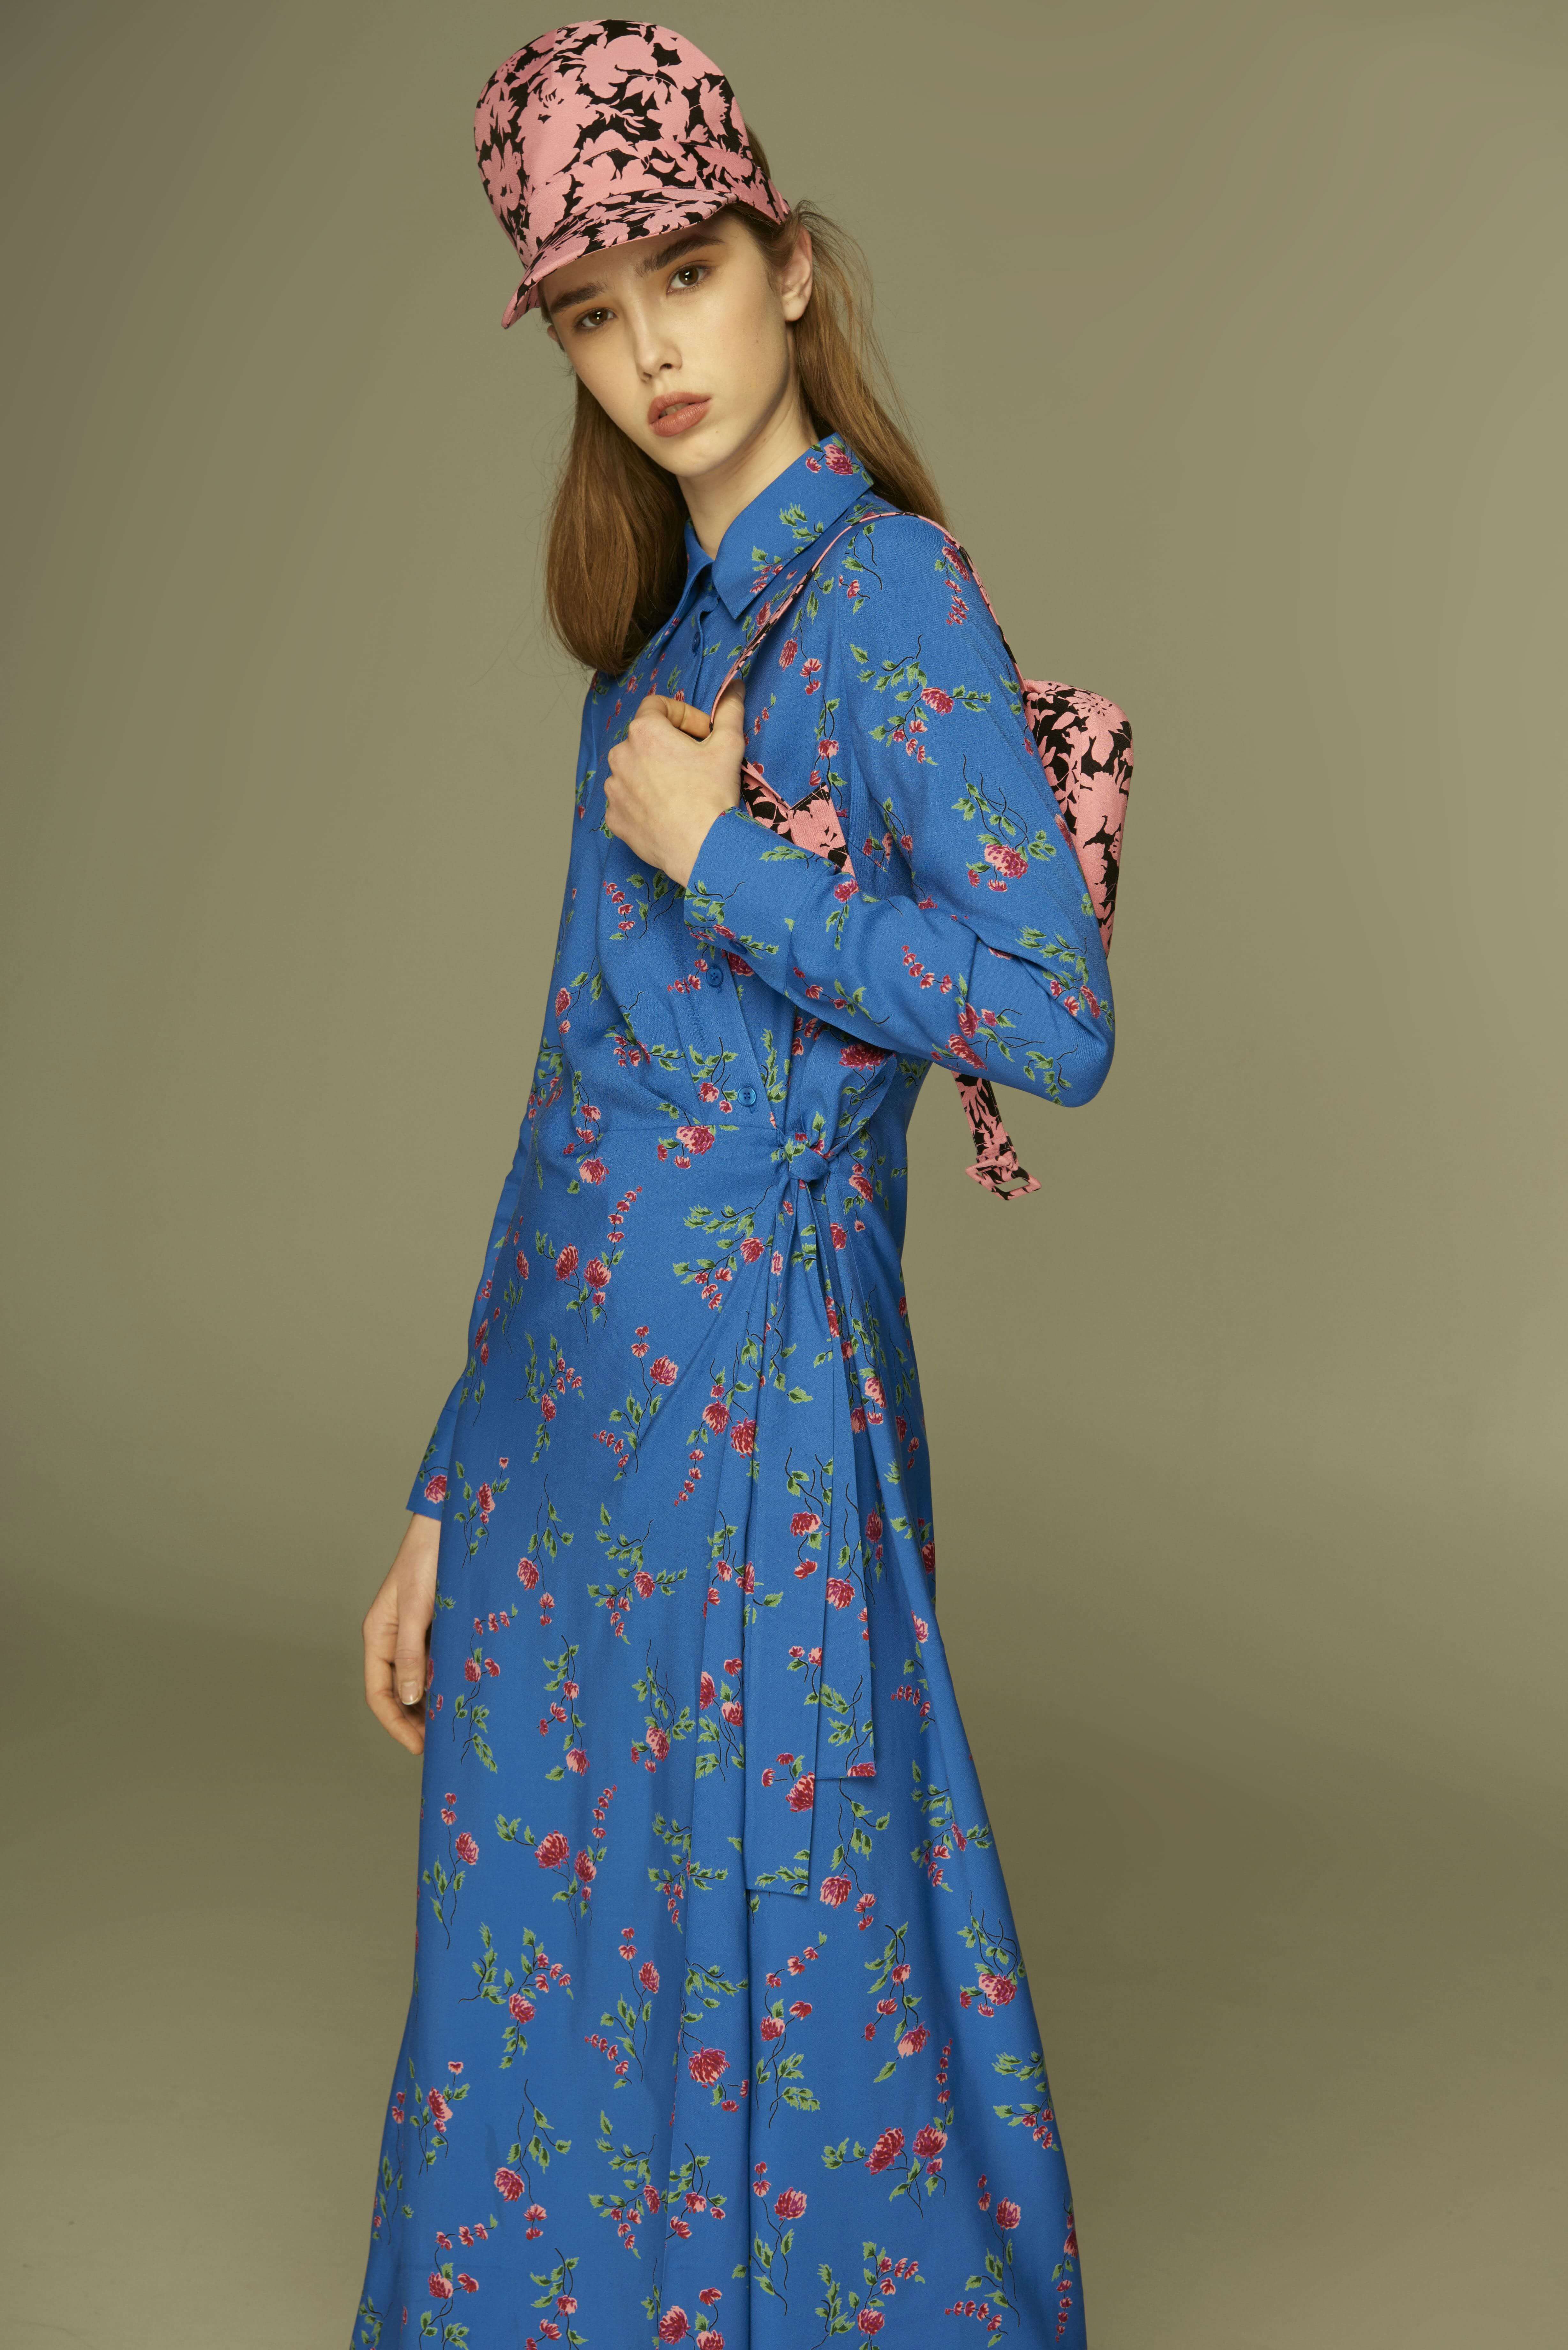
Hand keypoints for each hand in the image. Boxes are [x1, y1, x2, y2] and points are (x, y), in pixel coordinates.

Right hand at [362, 1511, 440, 1753]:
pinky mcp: (438, 1626)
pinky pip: (438, 1661)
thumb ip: (412, 1653)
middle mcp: (395, 1639)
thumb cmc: (429, 1559)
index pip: (379, 1693)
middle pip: (399, 1692)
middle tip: (442, 1744)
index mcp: (379, 1635)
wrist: (452, 1525)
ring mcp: (417, 1634)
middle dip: (416, 1720)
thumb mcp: (417, 1607)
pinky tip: (465, 1692)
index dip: (396, 1724)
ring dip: (433, 1702)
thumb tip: (409, 1697)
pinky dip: (447, 1680)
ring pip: (420, 1679)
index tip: (417, 1747)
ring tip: (455, 1724)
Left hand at [604, 681, 745, 886]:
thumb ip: (729, 710)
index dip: (684, 715)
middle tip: (695, 763)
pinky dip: (643, 801)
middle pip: (644, 738)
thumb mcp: (728, 745)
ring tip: (681, 790)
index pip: (657, 706)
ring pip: (633, 769)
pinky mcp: (614, 818)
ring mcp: (614, 789)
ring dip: (654, 772)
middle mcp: (620, 756)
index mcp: (644, 731)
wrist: (702, 849)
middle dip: (668, 745)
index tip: (703, 734)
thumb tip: (736, 685)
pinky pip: (627, 800)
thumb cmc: (712, 795)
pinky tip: (667, 811)